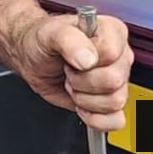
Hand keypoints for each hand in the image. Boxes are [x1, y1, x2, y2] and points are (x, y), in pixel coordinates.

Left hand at [14, 13, 132, 131]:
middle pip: (113, 81)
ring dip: (84, 99)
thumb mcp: (50, 33)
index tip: (72, 57)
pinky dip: (95, 118)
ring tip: (73, 84)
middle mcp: (118, 57)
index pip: (111, 53)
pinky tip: (81, 105)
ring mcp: (117, 81)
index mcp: (112, 33)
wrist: (34, 60)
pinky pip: (115, 120)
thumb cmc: (44, 42)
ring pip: (114, 102)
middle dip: (82, 82)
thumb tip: (88, 59)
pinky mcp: (110, 103)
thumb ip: (69, 40)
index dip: (87, 61)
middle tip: (70, 72)